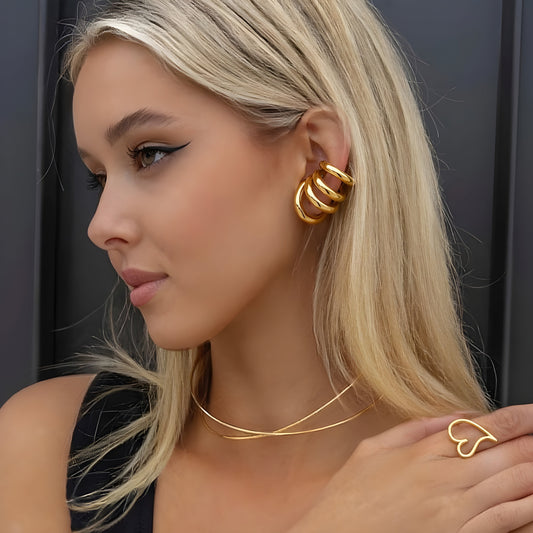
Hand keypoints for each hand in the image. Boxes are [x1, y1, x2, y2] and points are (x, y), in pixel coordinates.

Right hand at [289, 405, 532, 532]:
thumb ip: (415, 428)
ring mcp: (456, 513)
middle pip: (505, 456)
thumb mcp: (373, 448)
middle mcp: (445, 480)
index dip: (513, 419)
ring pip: (512, 488)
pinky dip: (527, 508)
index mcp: (422, 454)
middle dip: (532, 442)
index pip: (479, 430)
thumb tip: (453, 415)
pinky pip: (504, 522)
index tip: (531, 413)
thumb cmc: (350, 495)